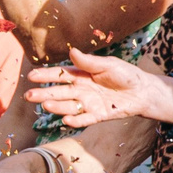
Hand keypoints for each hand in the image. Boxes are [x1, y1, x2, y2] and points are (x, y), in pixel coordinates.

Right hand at [25, 48, 172, 127]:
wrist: (143, 91)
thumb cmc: (125, 74)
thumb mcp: (108, 65)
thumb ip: (89, 62)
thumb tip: (71, 51)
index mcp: (81, 75)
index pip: (60, 75)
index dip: (46, 75)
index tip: (31, 76)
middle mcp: (81, 90)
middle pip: (59, 93)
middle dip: (43, 94)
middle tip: (28, 96)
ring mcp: (88, 104)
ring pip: (68, 106)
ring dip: (56, 107)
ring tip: (45, 105)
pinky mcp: (98, 115)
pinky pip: (84, 119)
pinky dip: (76, 121)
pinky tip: (66, 120)